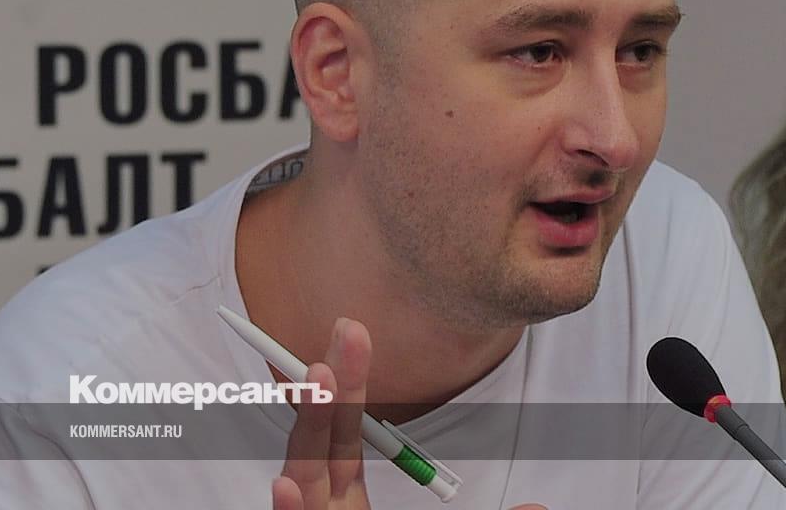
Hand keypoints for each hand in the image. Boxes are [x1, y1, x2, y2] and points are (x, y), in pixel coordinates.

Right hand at [271, 317, 547, 509]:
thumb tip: (540, 508)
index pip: (341, 442)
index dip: (347, 389)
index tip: (352, 338)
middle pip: (318, 450)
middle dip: (328, 393)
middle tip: (342, 337)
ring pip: (304, 490)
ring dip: (309, 435)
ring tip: (320, 385)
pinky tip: (289, 481)